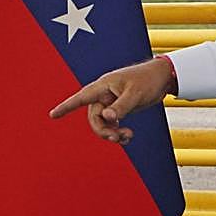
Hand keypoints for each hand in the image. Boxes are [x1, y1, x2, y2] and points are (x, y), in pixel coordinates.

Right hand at [49, 57, 175, 144]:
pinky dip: (118, 132)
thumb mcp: (135, 95)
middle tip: (118, 138)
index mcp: (104, 86)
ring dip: (112, 133)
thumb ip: (120, 107)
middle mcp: (104, 94)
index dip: (66, 106)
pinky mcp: (119, 107)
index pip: (81, 97)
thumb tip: (107, 118)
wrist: (163, 77)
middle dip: (104, 131)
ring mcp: (111, 101)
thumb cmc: (148, 80)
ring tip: (128, 137)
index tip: (52, 115)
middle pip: (94, 118)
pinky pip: (112, 123)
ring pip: (103, 123)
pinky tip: (128, 137)